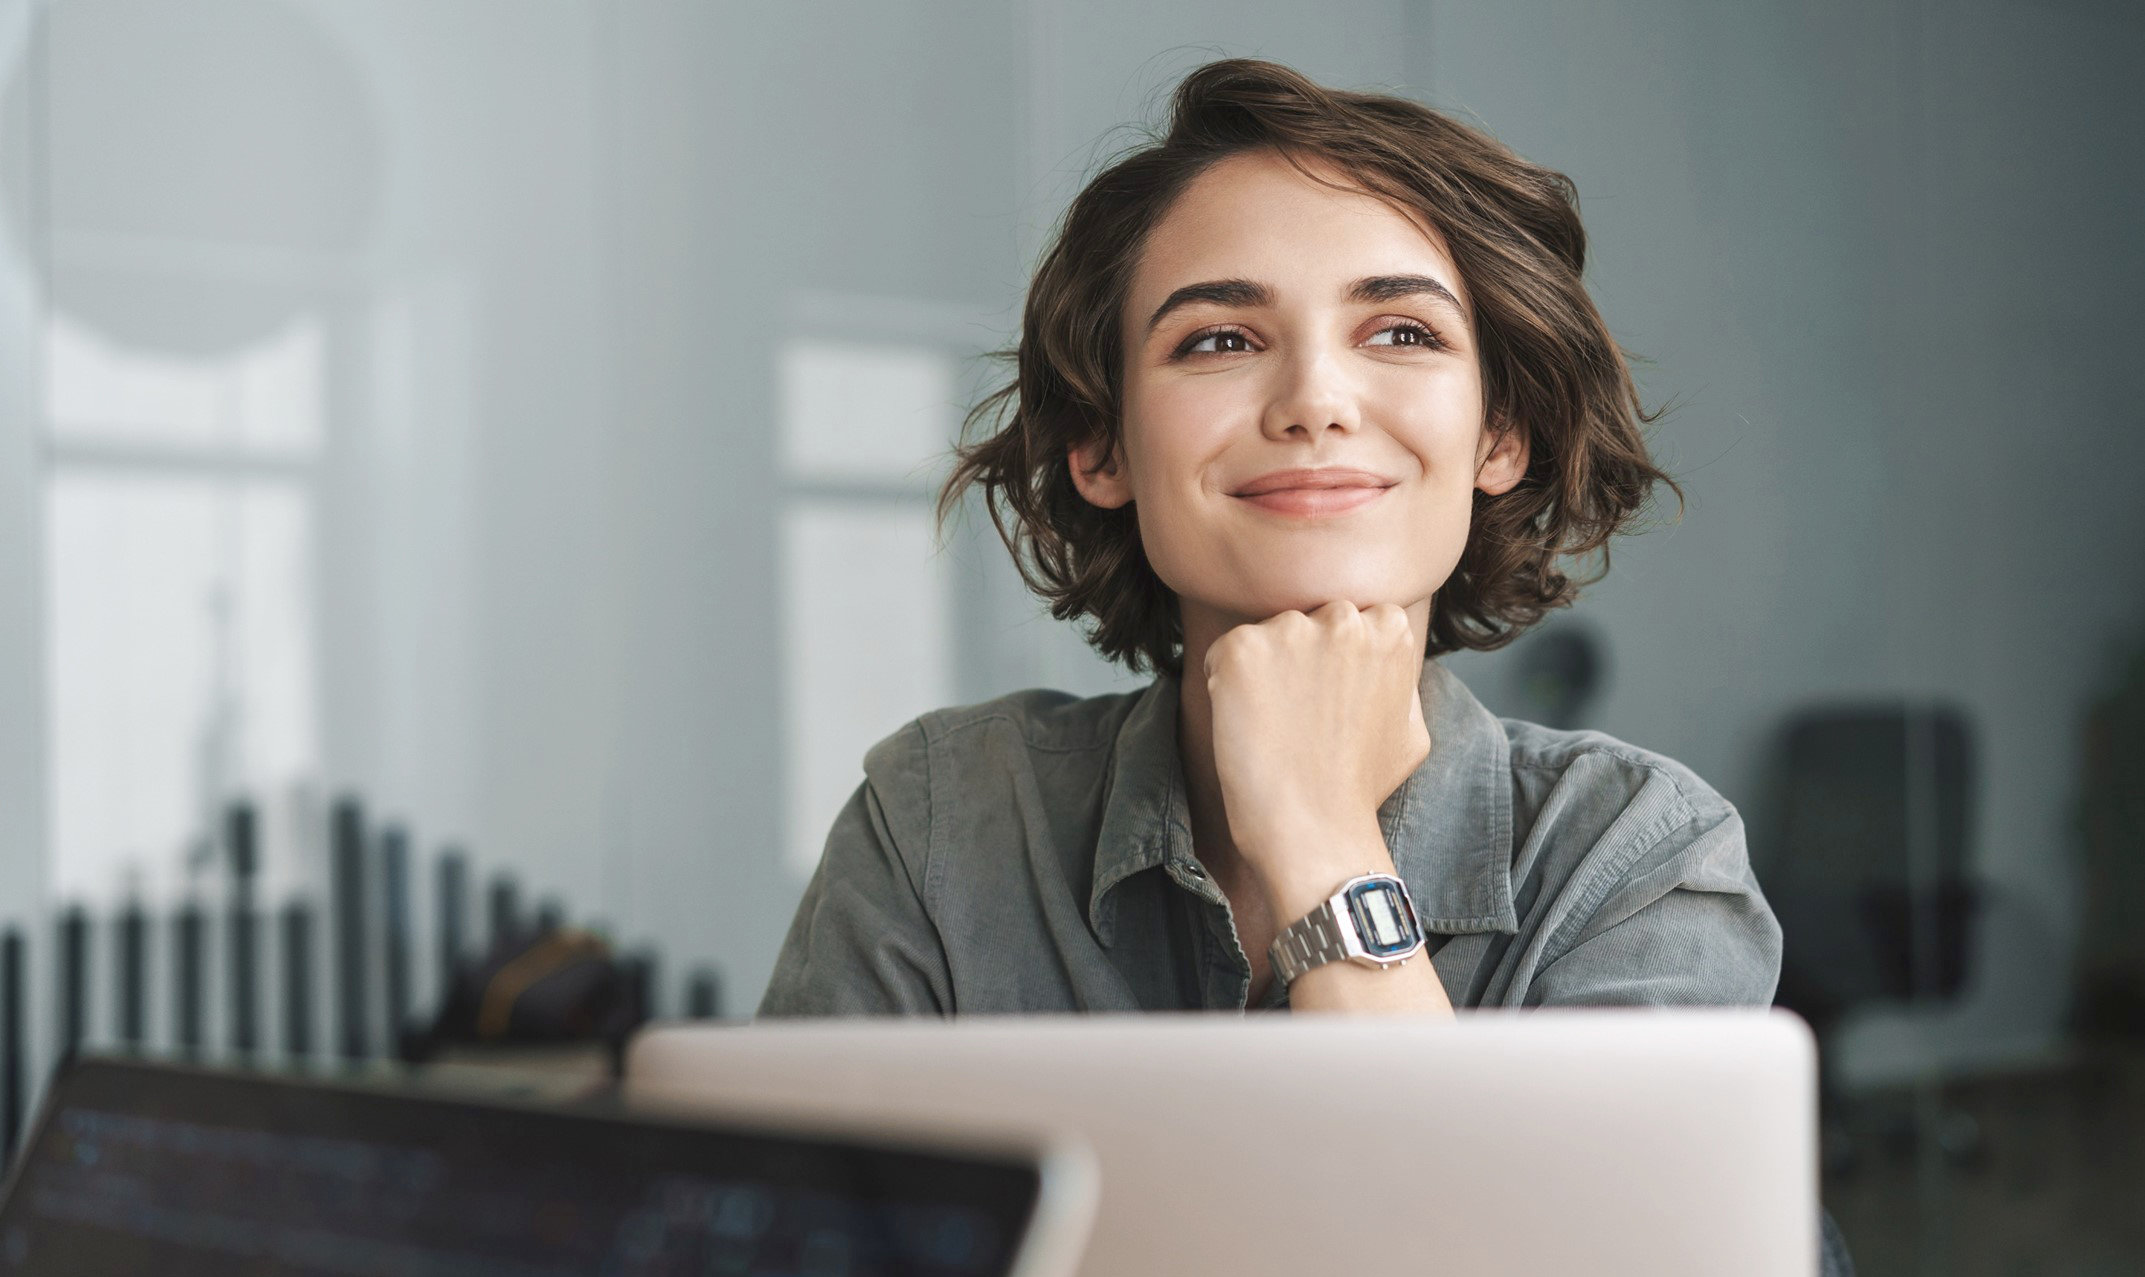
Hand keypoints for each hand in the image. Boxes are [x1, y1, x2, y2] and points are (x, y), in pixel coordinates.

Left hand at [1202, 600, 1431, 894]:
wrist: (1314, 830)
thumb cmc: (1360, 789)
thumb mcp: (1412, 728)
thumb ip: (1400, 680)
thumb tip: (1388, 658)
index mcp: (1389, 628)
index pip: (1348, 618)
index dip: (1332, 661)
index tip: (1328, 702)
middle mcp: (1343, 618)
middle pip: (1305, 619)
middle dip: (1297, 657)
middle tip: (1297, 716)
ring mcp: (1291, 630)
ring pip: (1265, 636)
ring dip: (1262, 671)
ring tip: (1274, 727)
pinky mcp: (1242, 650)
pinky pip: (1222, 654)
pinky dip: (1224, 685)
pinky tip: (1246, 726)